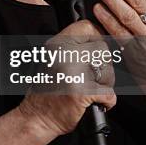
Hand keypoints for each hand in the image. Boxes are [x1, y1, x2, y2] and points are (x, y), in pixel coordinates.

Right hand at [18, 19, 115, 136]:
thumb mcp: (53, 59)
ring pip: (109, 71)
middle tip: (93, 77)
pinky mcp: (82, 92)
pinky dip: (106, 101)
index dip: (97, 36)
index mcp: (57, 45)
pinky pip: (109, 93)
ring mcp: (74, 73)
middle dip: (103, 65)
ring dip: (105, 84)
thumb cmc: (46, 90)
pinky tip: (94, 102)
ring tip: (90, 90)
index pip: (86, 27)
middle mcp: (64, 56)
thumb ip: (73, 47)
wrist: (36, 117)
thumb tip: (99, 38)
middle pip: (102, 49)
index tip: (97, 48)